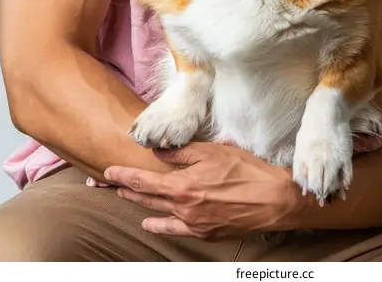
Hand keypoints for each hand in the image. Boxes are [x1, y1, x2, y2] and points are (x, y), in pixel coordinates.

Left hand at [105, 141, 300, 238]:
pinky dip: (160, 226)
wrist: (272, 200)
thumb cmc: (245, 171)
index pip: (144, 181)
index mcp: (182, 185)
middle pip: (147, 198)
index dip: (124, 176)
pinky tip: (150, 223)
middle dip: (126, 190)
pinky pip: (175, 230)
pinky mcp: (205, 232)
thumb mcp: (213, 151)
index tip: (109, 172)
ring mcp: (193, 223)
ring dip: (140, 205)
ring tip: (126, 198)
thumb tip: (159, 149)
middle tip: (110, 185)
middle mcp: (183, 207)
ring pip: (158, 213)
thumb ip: (183, 152)